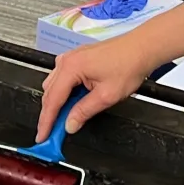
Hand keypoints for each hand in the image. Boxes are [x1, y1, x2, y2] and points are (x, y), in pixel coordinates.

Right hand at [38, 33, 162, 138]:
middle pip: (49, 93)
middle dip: (50, 114)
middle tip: (54, 133)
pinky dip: (65, 93)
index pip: (52, 100)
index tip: (43, 136)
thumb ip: (84, 112)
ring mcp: (71, 58)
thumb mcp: (106, 96)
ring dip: (58, 103)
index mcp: (71, 68)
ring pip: (54, 86)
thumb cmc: (129, 64)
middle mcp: (67, 60)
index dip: (46, 122)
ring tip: (68, 119)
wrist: (141, 48)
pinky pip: (63, 79)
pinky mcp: (78, 59)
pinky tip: (74, 102)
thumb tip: (70, 124)